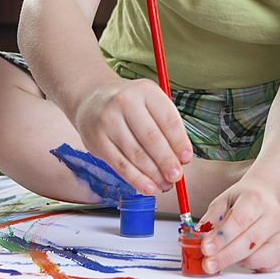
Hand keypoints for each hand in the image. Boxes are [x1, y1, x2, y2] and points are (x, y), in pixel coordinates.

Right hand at [71, 78, 192, 194]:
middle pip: (151, 137)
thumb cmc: (131, 105)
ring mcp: (108, 121)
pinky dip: (136, 179)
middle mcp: (126, 102)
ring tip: (165, 185)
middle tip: (176, 176)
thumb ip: (166, 128)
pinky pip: (120, 164)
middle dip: (166, 161)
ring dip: (153, 173)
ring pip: (135, 153)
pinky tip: (148, 187)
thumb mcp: (150, 104)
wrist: (92, 100)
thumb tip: (181, 159)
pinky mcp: (96, 140)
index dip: (179, 141)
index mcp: (146, 91)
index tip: (187, 158)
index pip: (168, 119)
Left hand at [195, 178, 279, 273]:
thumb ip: (211, 219)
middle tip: (208, 264)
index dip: (221, 238)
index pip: (239, 221)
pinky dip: (259, 267)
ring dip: (242, 261)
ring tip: (228, 256)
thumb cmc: (244, 199)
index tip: (205, 248)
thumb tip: (197, 237)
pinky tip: (245, 261)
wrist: (267, 194)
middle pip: (250, 241)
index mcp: (255, 200)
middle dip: (226, 256)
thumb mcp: (224, 200)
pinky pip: (275, 265)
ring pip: (264, 256)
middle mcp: (273, 216)